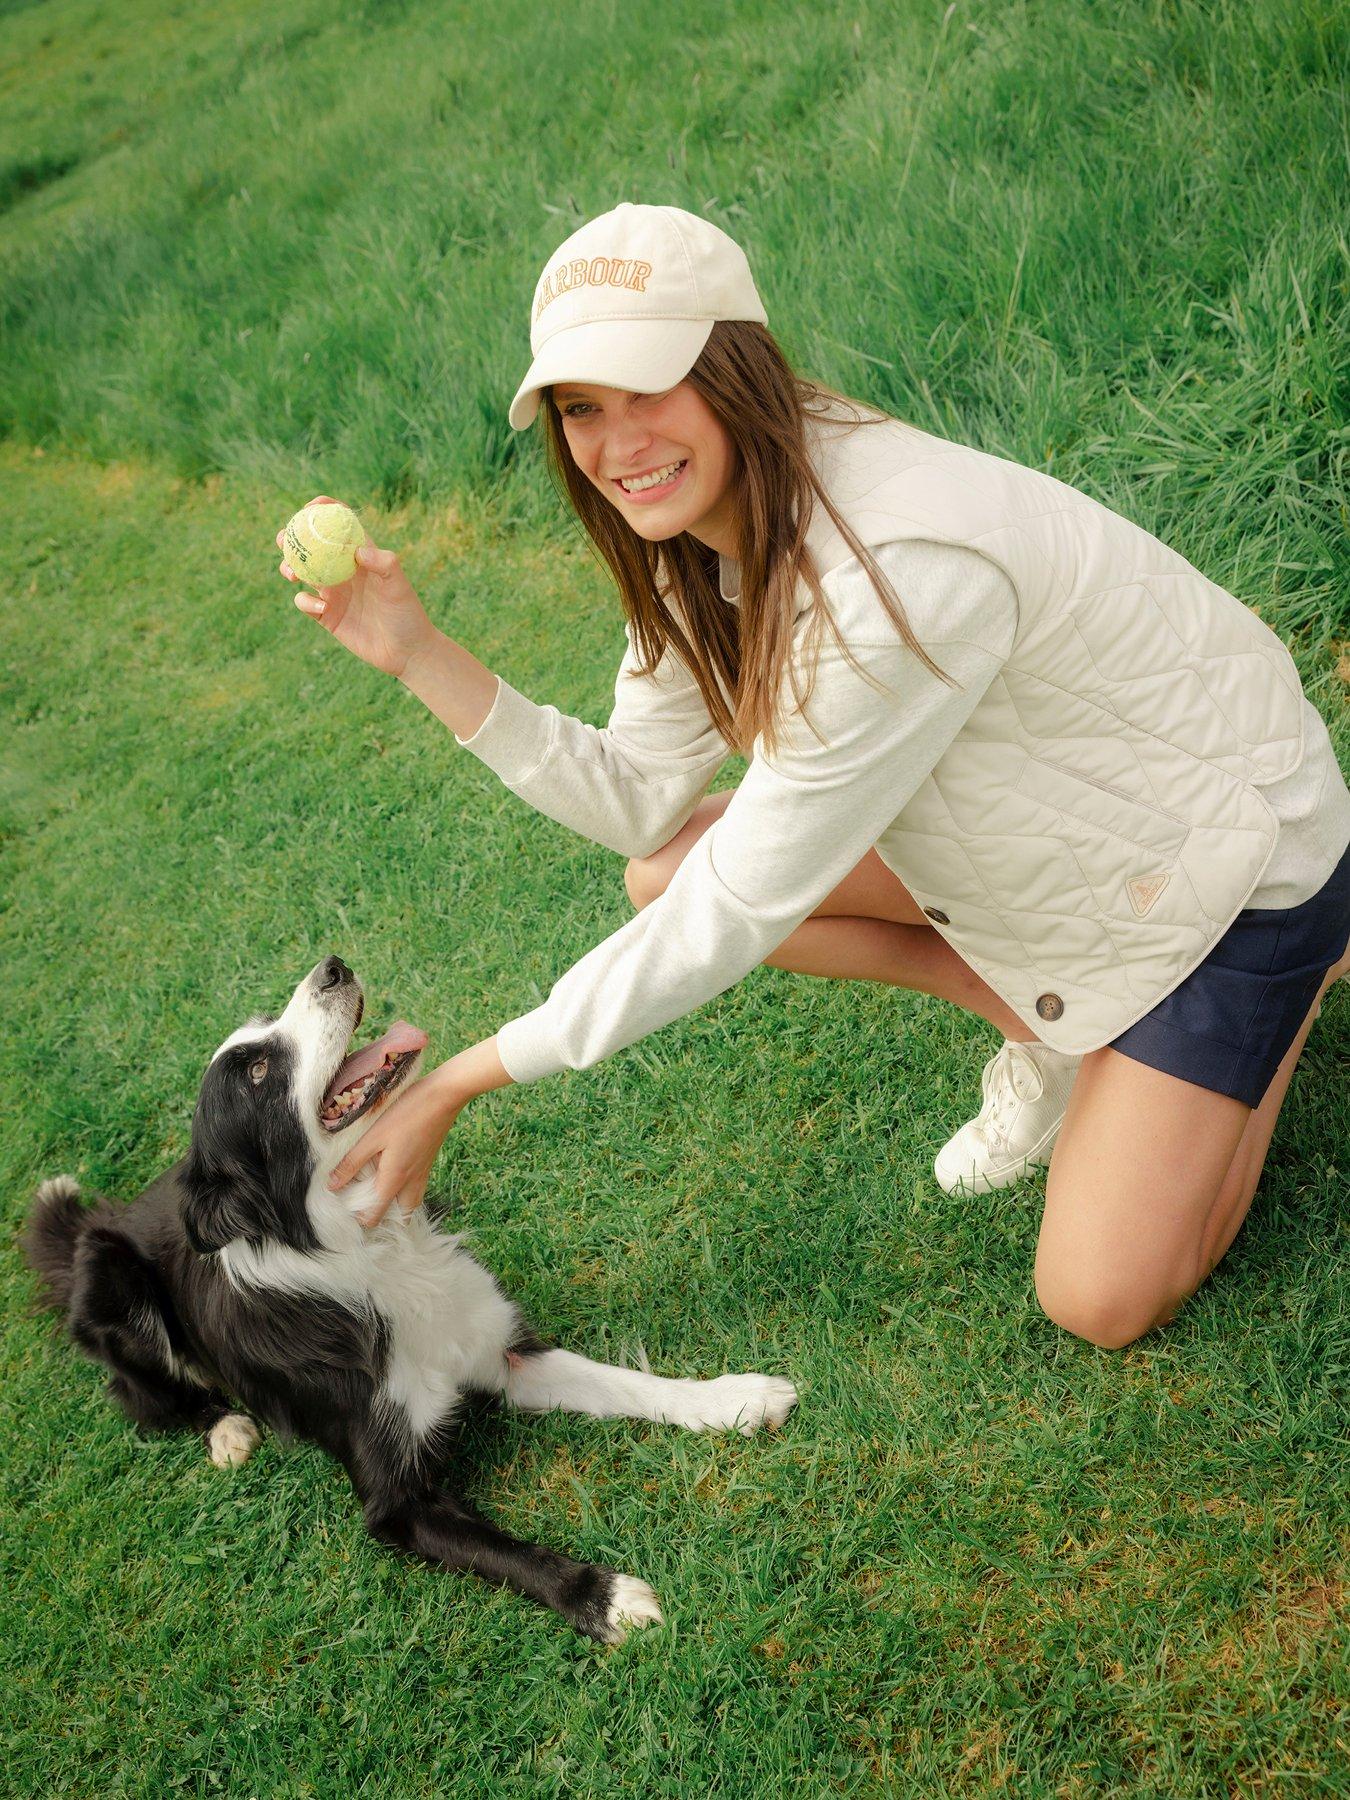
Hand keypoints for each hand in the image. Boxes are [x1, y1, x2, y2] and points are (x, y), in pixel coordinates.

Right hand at [276, 494, 437, 678]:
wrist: (406, 651)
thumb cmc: (407, 614)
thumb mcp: (400, 586)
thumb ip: (384, 563)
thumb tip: (357, 551)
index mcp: (359, 555)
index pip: (338, 525)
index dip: (323, 510)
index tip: (310, 508)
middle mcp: (343, 570)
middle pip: (311, 546)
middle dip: (293, 538)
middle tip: (285, 539)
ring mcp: (332, 592)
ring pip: (301, 572)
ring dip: (289, 567)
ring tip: (291, 572)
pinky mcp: (326, 615)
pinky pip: (305, 602)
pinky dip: (306, 602)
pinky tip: (322, 607)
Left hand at [326, 1069, 465, 1225]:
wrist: (444, 1096)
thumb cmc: (407, 1113)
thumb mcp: (373, 1136)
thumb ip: (352, 1162)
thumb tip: (332, 1185)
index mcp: (395, 1179)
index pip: (376, 1215)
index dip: (360, 1218)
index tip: (346, 1205)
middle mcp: (412, 1181)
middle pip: (400, 1215)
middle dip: (383, 1216)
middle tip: (364, 1201)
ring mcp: (423, 1172)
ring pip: (411, 1202)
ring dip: (396, 1204)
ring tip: (379, 1191)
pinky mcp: (428, 1161)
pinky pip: (417, 1187)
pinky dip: (405, 1190)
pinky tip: (394, 1172)